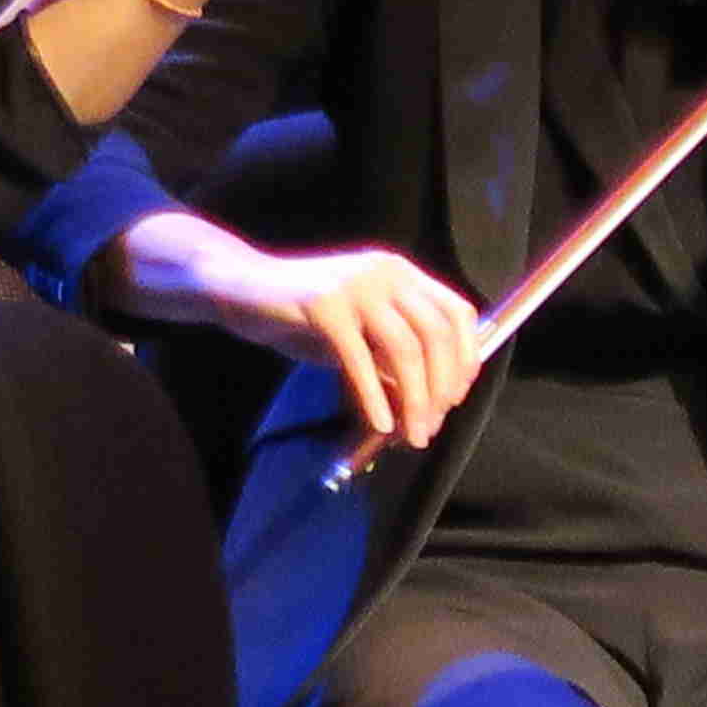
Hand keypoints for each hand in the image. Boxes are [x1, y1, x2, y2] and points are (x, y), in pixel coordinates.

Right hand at [214, 242, 485, 451]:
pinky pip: (359, 359)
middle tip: (431, 426)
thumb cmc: (300, 316)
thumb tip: (428, 407)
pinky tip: (380, 424)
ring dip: (416, 399)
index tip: (456, 398)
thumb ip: (391, 359)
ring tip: (412, 434)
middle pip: (436, 333)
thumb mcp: (358, 334)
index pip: (457, 311)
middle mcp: (384, 272)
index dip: (465, 357)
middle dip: (442, 387)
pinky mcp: (324, 304)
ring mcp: (354, 285)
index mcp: (400, 273)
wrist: (240, 289)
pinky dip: (374, 397)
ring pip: (405, 347)